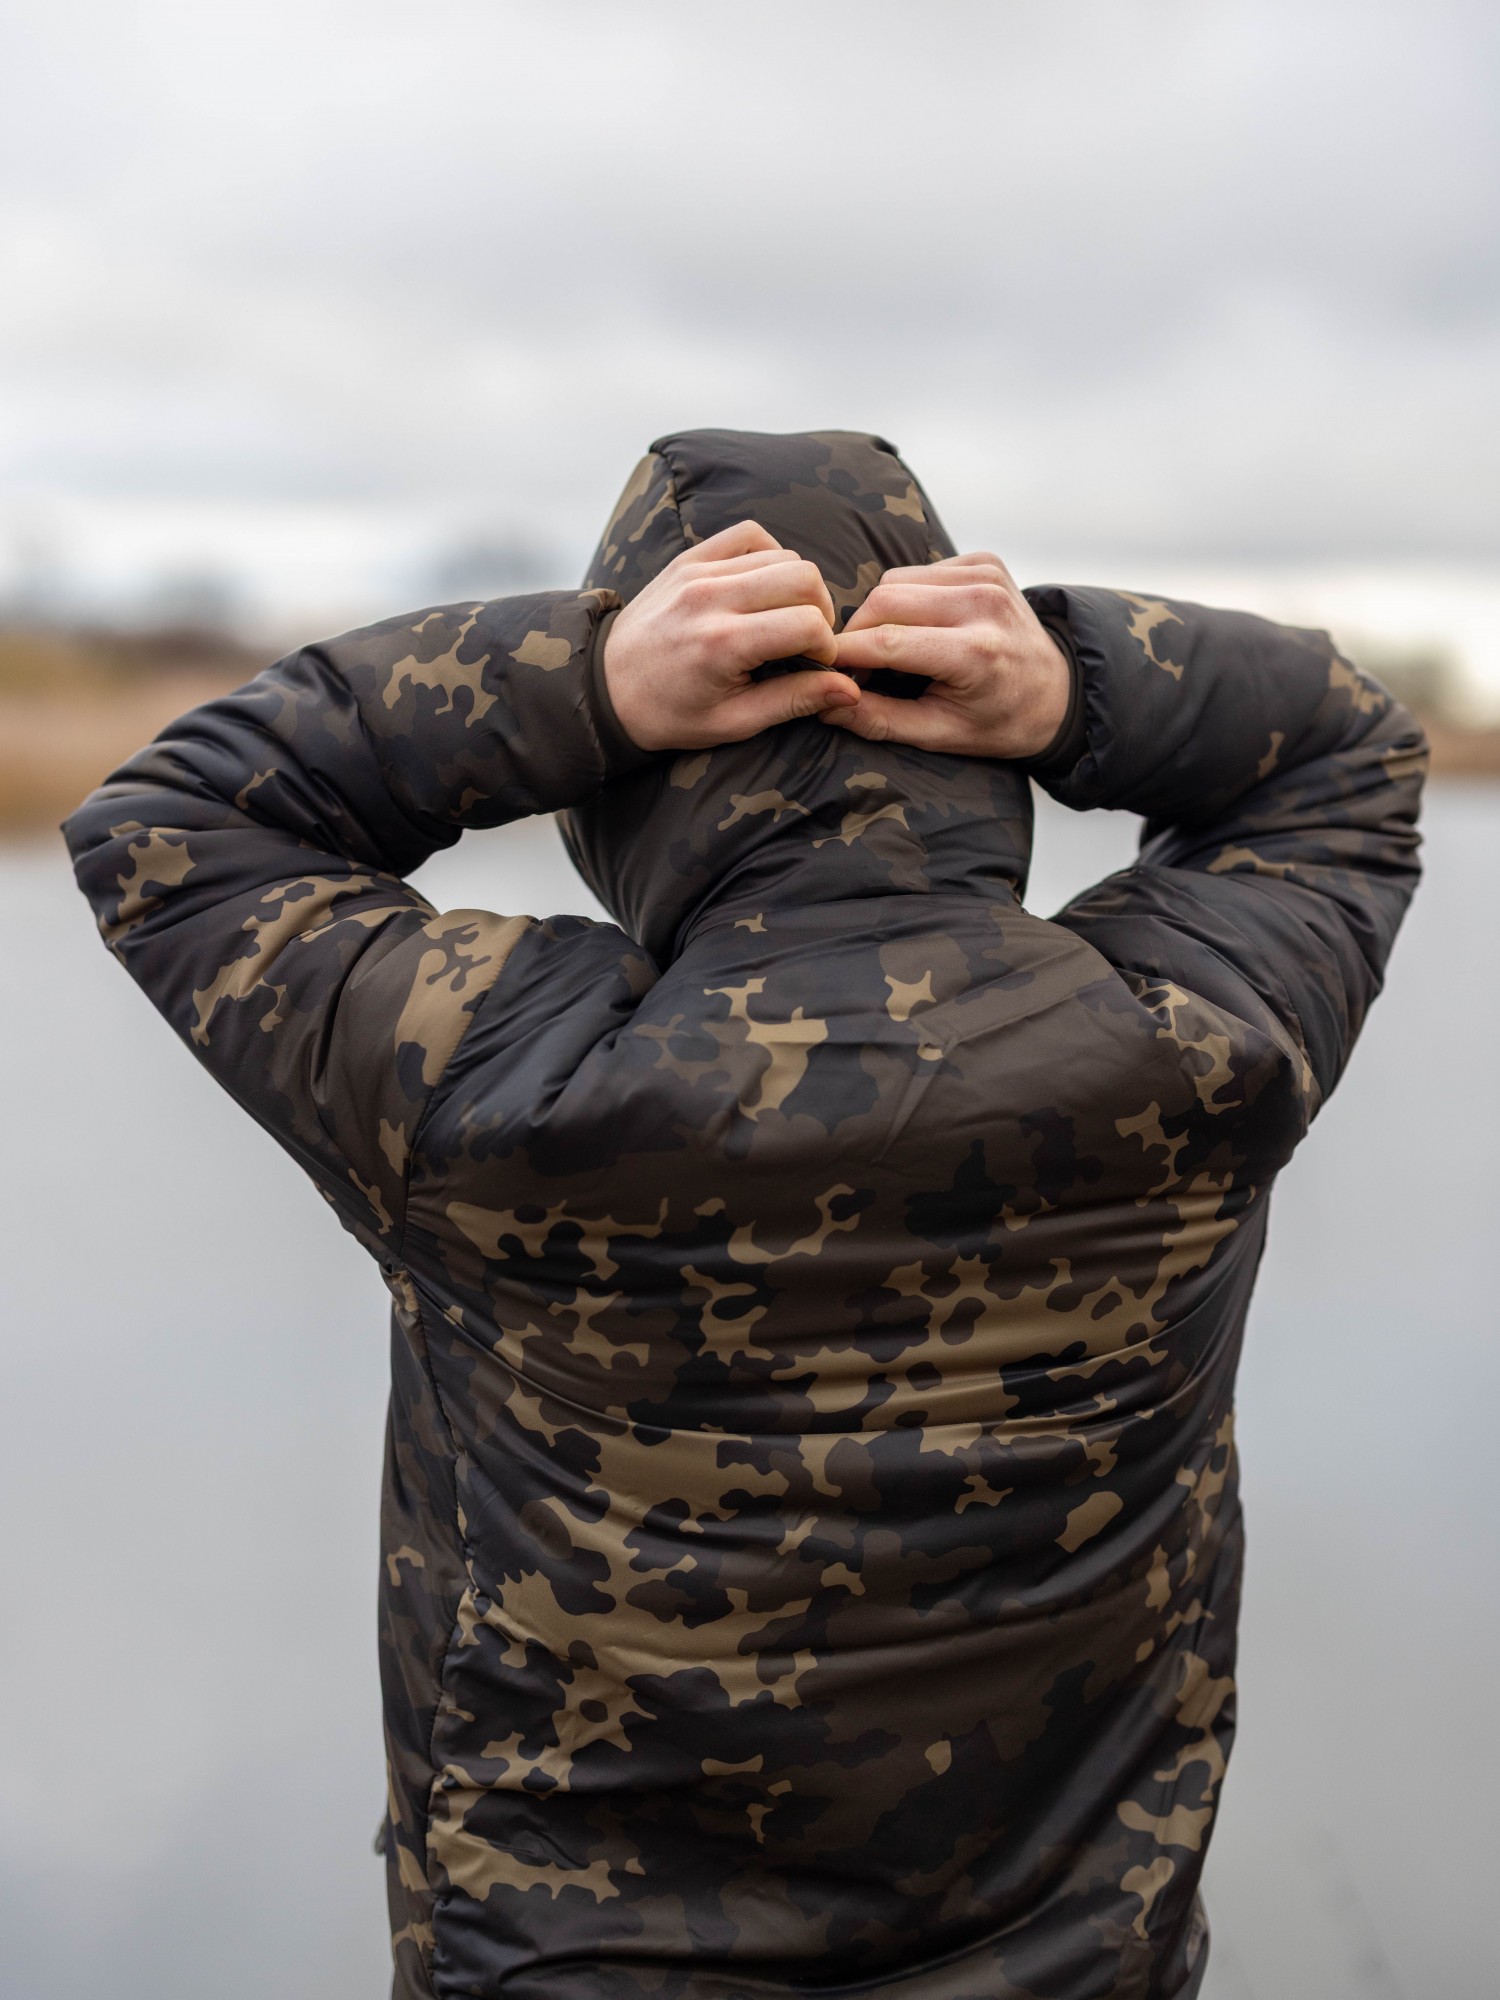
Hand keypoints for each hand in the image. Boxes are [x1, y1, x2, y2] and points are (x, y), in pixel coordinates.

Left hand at [603, 520, 860, 751]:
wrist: (604, 688)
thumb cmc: (668, 714)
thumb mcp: (733, 722)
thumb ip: (794, 701)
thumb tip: (850, 689)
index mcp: (723, 643)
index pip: (809, 623)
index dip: (826, 647)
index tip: (816, 664)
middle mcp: (712, 598)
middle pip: (804, 578)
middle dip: (820, 611)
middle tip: (807, 640)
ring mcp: (699, 571)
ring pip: (783, 554)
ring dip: (797, 586)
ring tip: (784, 618)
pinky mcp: (690, 558)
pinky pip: (749, 535)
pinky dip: (769, 555)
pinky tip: (764, 587)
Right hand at [825, 552, 1070, 759]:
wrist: (1057, 693)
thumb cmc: (1000, 721)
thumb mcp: (940, 735)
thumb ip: (879, 720)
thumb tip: (824, 705)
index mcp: (976, 653)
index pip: (886, 641)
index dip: (844, 655)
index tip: (821, 669)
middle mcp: (983, 604)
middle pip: (885, 599)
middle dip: (858, 632)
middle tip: (856, 665)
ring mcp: (987, 577)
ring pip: (897, 579)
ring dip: (881, 613)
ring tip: (891, 648)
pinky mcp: (986, 562)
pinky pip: (920, 571)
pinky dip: (909, 597)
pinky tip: (923, 625)